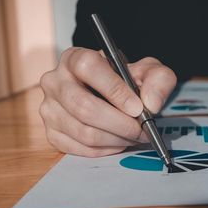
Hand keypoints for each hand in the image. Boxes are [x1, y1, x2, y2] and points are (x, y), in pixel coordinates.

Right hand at [39, 47, 176, 156]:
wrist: (112, 96)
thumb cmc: (127, 81)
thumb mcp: (148, 71)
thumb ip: (158, 80)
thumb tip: (150, 103)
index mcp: (75, 58)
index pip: (88, 68)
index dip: (114, 90)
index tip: (138, 107)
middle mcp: (55, 81)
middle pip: (84, 107)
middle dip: (119, 124)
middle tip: (141, 130)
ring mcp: (49, 108)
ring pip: (83, 132)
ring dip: (116, 139)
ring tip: (134, 136)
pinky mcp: (51, 132)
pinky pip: (79, 148)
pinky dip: (105, 149)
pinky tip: (119, 142)